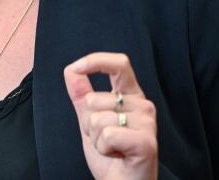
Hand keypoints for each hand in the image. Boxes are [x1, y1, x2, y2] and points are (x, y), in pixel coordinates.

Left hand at [64, 52, 157, 179]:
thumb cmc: (111, 157)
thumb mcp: (90, 123)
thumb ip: (82, 96)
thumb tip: (71, 70)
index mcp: (131, 96)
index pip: (119, 64)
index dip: (96, 61)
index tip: (77, 68)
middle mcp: (143, 106)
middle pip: (95, 99)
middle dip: (88, 123)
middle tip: (104, 139)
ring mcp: (147, 123)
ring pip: (98, 118)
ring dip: (95, 138)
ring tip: (112, 148)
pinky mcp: (146, 142)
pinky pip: (108, 135)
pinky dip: (103, 148)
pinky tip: (117, 155)